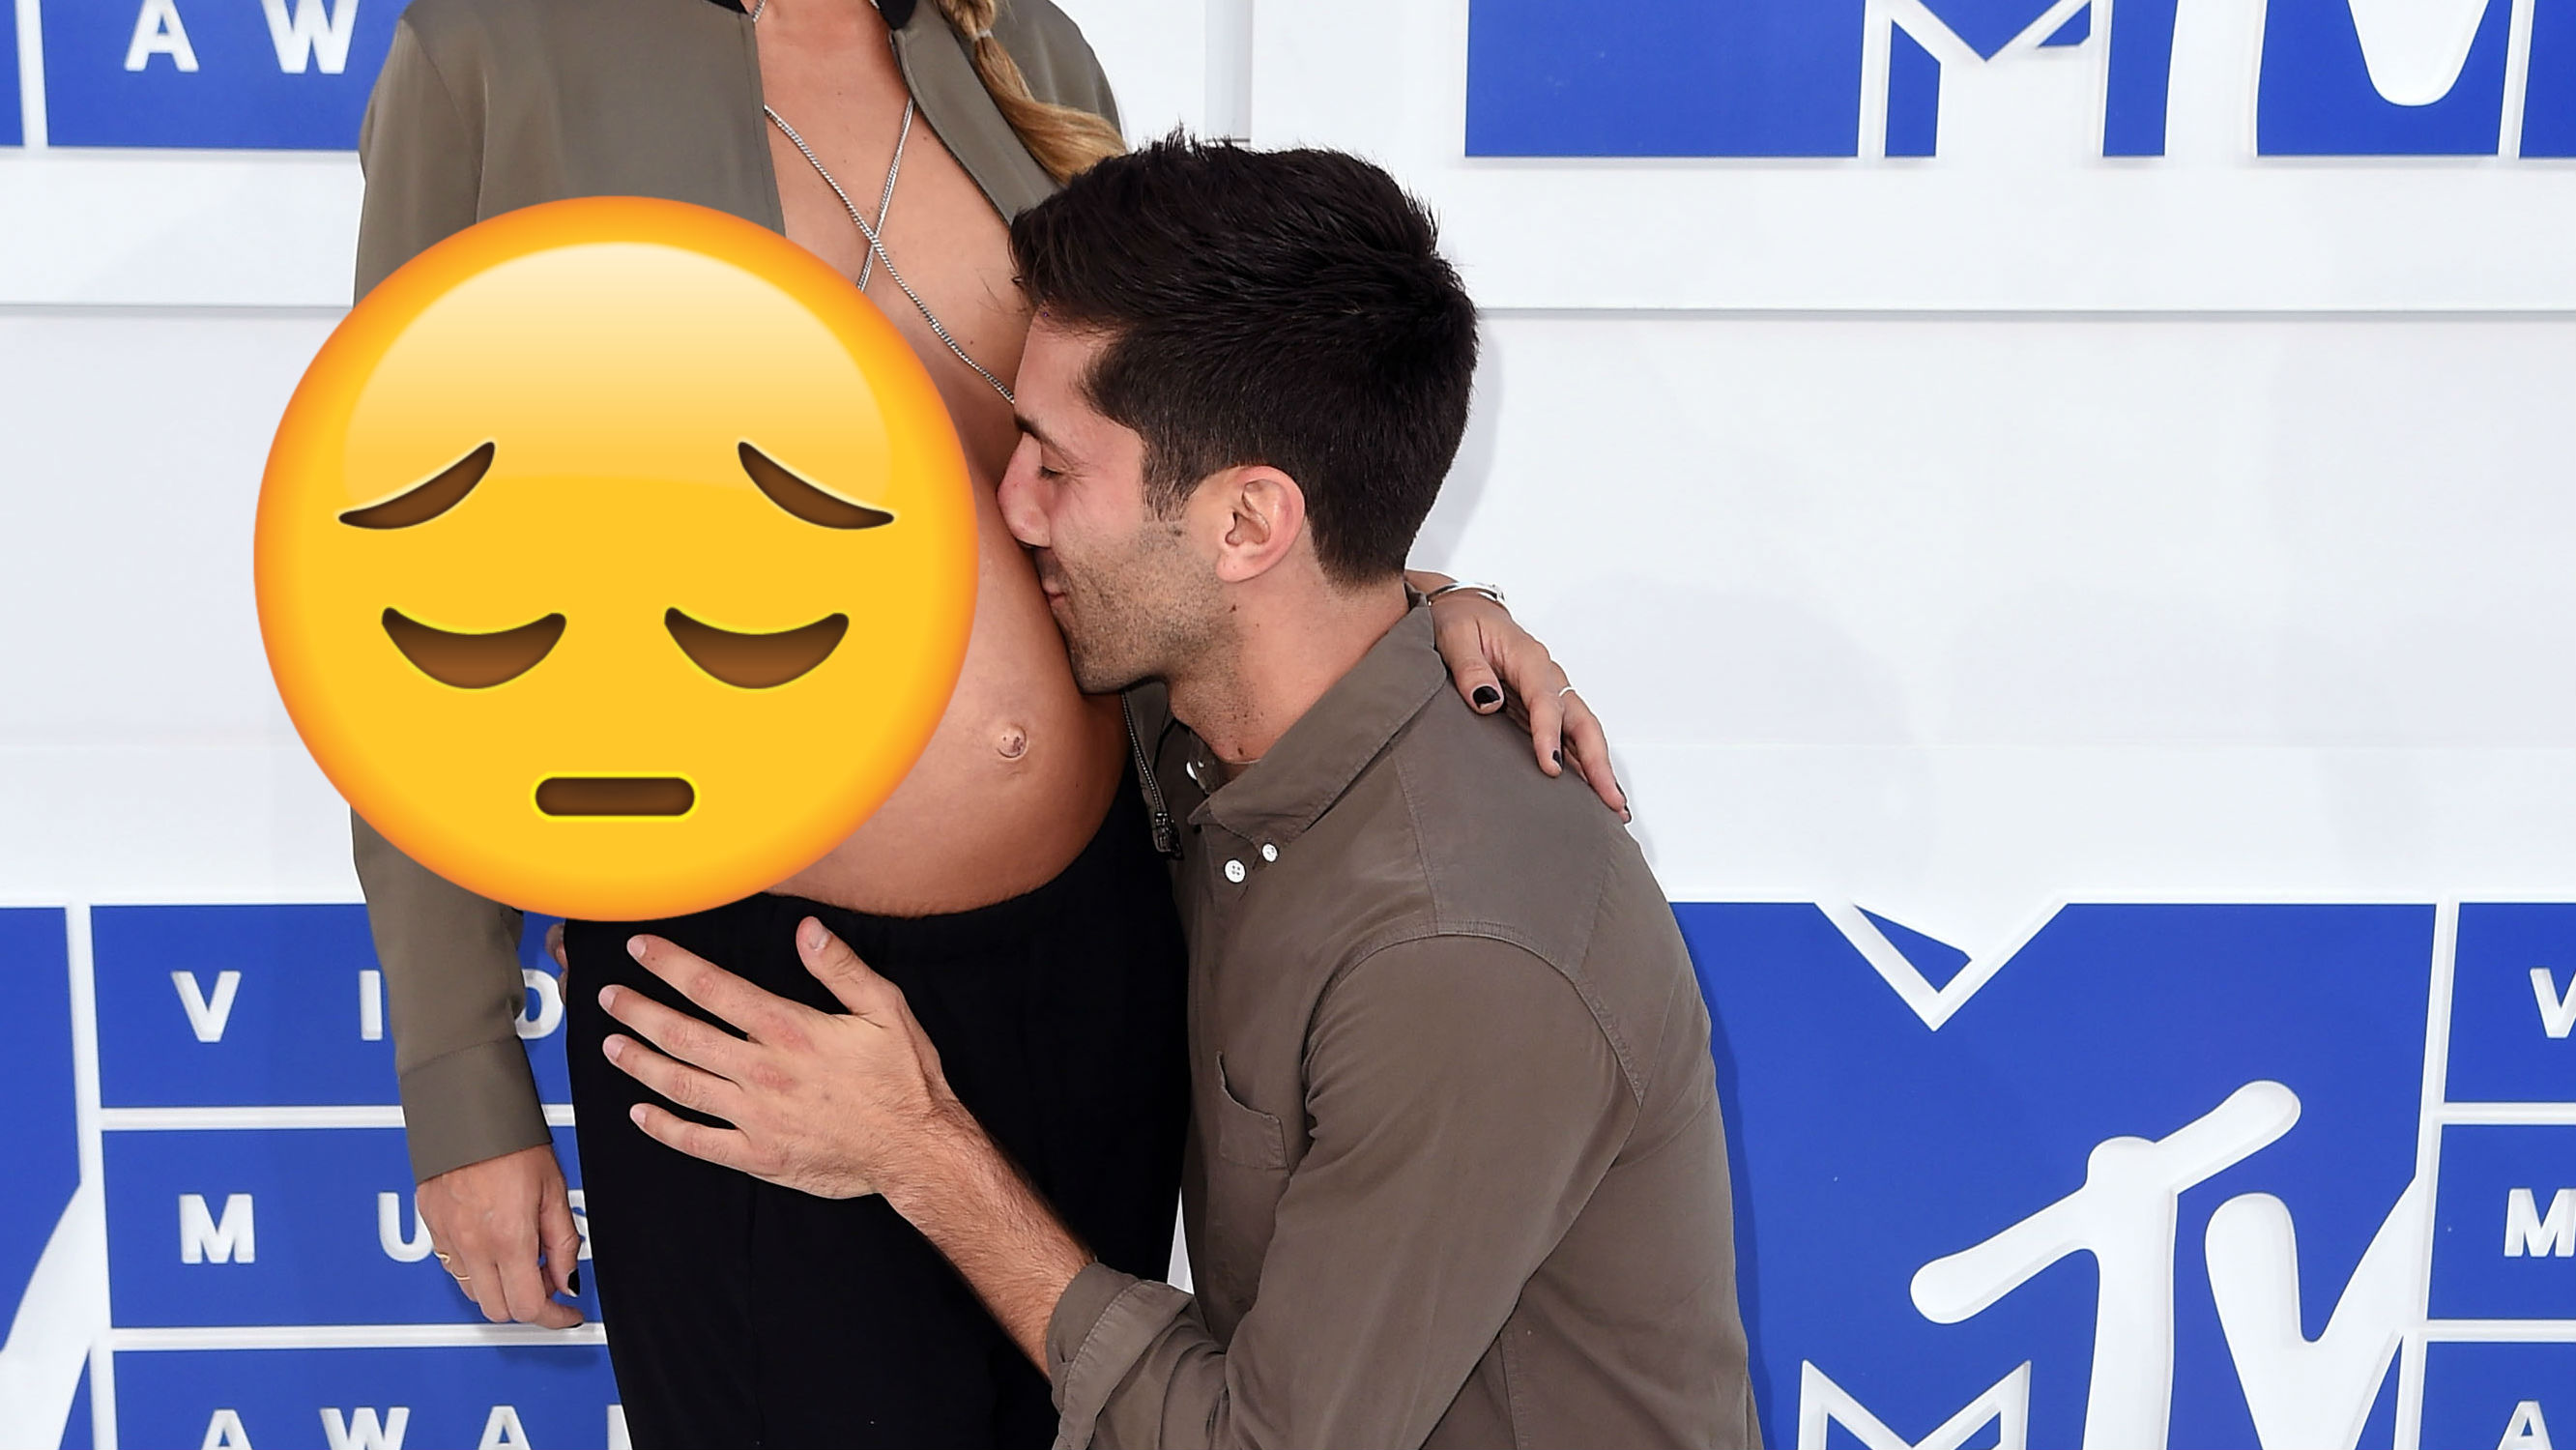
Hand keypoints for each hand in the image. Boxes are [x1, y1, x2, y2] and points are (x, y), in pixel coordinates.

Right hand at [416, 1143, 582, 1327]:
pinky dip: (477, 1268)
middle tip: (546, 1277)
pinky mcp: (430, 1226)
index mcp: (509, 1238)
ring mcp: (447, 1238)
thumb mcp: (555, 1190)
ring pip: (474, 1292)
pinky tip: (494, 1243)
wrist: (467, 1111)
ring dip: (500, 1286)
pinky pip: (453, 1267)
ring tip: (521, 1254)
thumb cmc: (513, 1142)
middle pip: (499, 1310)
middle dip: (526, 1303)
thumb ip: (563, 1242)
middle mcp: (473, 1245)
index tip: (567, 1314)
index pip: (528, 1307)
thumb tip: (567, 1280)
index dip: (554, 1318)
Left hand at [598, 920, 963, 1201]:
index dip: (671, 966)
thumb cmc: (904, 1079)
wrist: (917, 1151)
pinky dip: (664, 1129)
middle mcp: (764, 1072)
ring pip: (681, 1085)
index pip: (714, 989)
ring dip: (641, 1063)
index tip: (641, 950)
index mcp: (790, 1031)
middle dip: (639, 1012)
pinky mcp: (760, 1156)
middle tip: (608, 996)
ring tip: (610, 1045)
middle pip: (684, 1035)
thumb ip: (842, 969)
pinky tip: (641, 1114)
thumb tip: (806, 930)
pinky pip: (699, 1142)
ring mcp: (757, 1118)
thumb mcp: (886, 1011)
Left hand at [1412, 571, 1628, 819]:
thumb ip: (1470, 668)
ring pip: (1584, 733)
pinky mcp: (1545, 708)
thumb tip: (1487, 700)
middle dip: (1597, 761)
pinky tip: (1595, 792)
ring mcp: (1551, 693)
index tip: (1550, 766)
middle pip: (1582, 721)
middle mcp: (1548, 676)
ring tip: (1614, 807)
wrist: (1465, 611)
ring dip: (1600, 769)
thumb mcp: (1456, 637)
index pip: (1546, 700)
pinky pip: (1571, 737)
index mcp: (1529, 658)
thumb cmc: (1459, 622)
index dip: (1550, 735)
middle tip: (1608, 799)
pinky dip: (1586, 764)